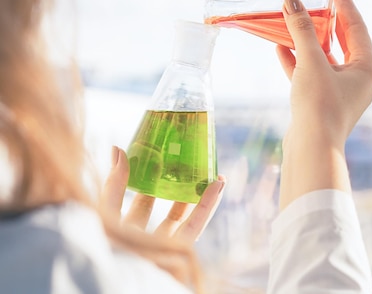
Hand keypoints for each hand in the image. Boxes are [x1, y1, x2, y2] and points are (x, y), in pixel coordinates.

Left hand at [100, 146, 224, 243]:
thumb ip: (115, 185)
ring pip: (189, 218)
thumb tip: (118, 149)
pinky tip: (217, 186)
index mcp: (125, 230)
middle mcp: (148, 239)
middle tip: (195, 165)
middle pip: (170, 210)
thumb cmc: (103, 247)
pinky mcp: (179, 253)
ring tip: (216, 174)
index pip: (143, 200)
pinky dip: (208, 206)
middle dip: (184, 187)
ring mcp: (164, 247)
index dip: (154, 179)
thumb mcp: (106, 212)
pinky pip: (197, 227)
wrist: (113, 275)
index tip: (165, 157)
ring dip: (204, 195)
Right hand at [276, 0, 371, 208]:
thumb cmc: (319, 105)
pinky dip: (297, 61)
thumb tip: (291, 0)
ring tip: (294, 19)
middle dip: (326, 21)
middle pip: (342, 41)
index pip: (357, 27)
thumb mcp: (311, 62)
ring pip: (324, 58)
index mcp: (367, 68)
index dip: (346, 4)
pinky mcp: (321, 102)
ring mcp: (339, 92)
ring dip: (307, 40)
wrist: (311, 150)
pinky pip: (310, 74)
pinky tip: (279, 47)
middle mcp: (358, 79)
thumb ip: (302, 30)